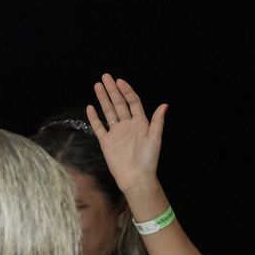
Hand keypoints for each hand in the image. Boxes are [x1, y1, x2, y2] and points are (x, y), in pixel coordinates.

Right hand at [86, 74, 166, 194]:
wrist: (136, 178)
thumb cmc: (148, 160)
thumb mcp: (155, 139)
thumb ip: (157, 122)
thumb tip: (164, 105)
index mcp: (140, 123)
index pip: (132, 102)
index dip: (127, 91)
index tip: (120, 81)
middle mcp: (128, 126)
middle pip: (119, 104)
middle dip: (112, 90)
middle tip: (105, 77)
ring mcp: (116, 133)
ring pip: (108, 112)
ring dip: (103, 99)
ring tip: (97, 85)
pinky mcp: (106, 142)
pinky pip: (99, 127)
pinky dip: (94, 117)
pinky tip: (90, 107)